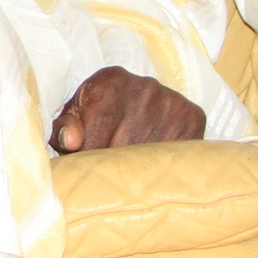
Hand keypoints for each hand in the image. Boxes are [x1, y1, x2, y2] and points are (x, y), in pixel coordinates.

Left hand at [48, 66, 207, 154]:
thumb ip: (64, 129)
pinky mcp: (193, 117)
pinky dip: (163, 166)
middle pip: (124, 150)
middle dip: (113, 168)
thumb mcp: (74, 117)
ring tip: (130, 169)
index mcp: (109, 82)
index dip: (89, 161)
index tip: (89, 168)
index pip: (94, 139)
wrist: (134, 98)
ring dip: (139, 170)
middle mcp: (144, 87)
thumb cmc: (95, 113)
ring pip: (151, 157)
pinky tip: (152, 163)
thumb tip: (72, 142)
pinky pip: (177, 155)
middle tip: (110, 174)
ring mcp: (171, 102)